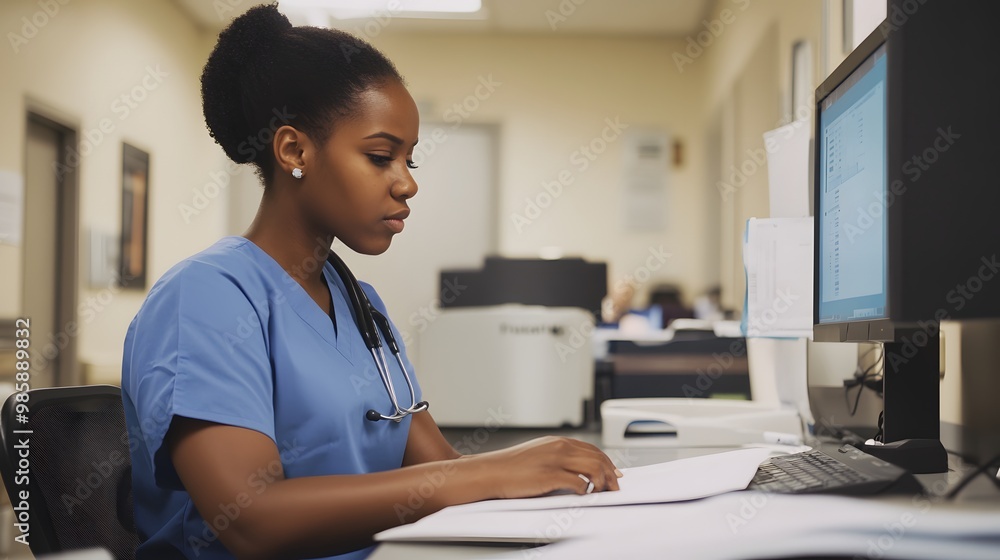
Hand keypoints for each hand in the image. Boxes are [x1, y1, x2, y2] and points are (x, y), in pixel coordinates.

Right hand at [466, 436, 622, 498]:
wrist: (490, 471)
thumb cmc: (511, 466)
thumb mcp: (538, 453)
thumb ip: (557, 456)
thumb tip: (575, 468)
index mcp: (557, 441)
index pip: (592, 449)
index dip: (607, 462)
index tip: (614, 473)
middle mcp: (559, 447)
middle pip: (597, 458)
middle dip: (611, 474)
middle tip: (615, 487)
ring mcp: (555, 461)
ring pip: (594, 468)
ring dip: (603, 482)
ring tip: (603, 492)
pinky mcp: (550, 476)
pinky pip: (579, 483)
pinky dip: (587, 491)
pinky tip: (586, 496)